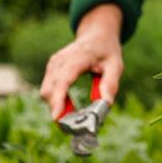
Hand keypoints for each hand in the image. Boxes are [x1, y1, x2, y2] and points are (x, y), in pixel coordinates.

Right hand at [39, 4, 123, 118]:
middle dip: (57, 110)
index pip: (63, 81)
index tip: (56, 118)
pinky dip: (56, 101)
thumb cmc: (106, 50)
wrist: (96, 35)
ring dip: (56, 107)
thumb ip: (111, 83)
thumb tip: (106, 103)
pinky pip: (48, 90)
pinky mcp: (51, 69)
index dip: (58, 100)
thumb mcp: (115, 65)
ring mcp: (53, 65)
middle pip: (49, 90)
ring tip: (74, 116)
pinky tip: (69, 107)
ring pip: (46, 92)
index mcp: (77, 58)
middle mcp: (60, 61)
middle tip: (72, 127)